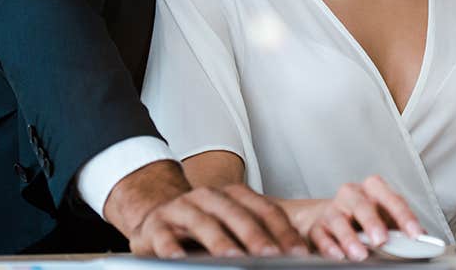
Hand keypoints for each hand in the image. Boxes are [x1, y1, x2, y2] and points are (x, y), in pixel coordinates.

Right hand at [104, 160, 306, 257]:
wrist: (156, 215)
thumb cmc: (203, 224)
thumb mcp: (232, 223)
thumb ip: (258, 235)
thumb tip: (292, 255)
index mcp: (234, 196)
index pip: (265, 210)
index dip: (283, 231)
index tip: (298, 252)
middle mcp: (209, 198)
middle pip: (236, 215)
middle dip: (256, 236)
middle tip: (272, 255)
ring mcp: (182, 209)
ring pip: (203, 223)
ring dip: (220, 242)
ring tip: (233, 257)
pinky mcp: (157, 226)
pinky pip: (165, 237)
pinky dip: (172, 248)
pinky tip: (180, 258)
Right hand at [293, 175, 423, 260]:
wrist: (327, 216)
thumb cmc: (362, 216)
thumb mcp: (383, 216)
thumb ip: (401, 226)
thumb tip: (424, 239)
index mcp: (373, 189)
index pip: (391, 199)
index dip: (405, 217)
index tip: (415, 234)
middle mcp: (352, 195)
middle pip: (362, 205)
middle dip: (372, 222)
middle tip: (382, 240)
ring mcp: (332, 209)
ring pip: (338, 220)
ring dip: (350, 238)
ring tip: (360, 254)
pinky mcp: (316, 226)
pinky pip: (321, 235)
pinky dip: (329, 246)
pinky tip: (338, 255)